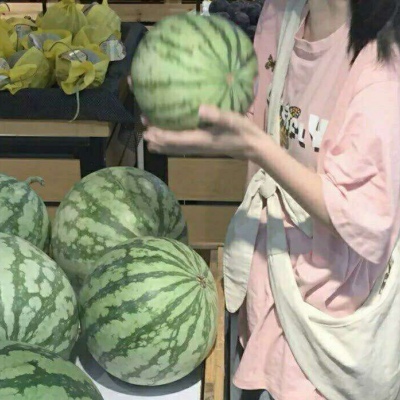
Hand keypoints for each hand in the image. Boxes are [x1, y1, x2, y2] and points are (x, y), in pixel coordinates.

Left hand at [143, 105, 267, 159]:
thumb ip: (217, 116)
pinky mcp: (204, 145)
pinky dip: (172, 141)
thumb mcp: (233, 121)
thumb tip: (200, 108)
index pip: (175, 139)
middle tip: (143, 131)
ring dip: (162, 141)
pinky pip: (183, 144)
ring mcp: (200, 147)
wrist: (253, 147)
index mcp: (201, 140)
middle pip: (171, 145)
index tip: (147, 131)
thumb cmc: (244, 132)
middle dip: (156, 139)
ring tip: (149, 136)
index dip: (160, 135)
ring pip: (175, 147)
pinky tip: (170, 135)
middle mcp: (196, 145)